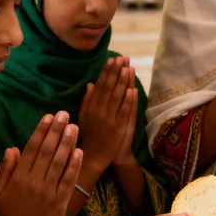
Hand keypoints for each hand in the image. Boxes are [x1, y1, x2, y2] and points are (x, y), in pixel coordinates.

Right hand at [0, 113, 82, 215]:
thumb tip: (13, 148)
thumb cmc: (7, 215)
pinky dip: (74, 165)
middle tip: (64, 114)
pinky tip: (79, 151)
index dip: (41, 131)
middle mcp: (34, 181)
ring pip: (59, 162)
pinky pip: (68, 180)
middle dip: (56, 131)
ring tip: (73, 126)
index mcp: (19, 177)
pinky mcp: (60, 201)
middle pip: (48, 151)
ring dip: (67, 143)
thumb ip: (6, 169)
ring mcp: (49, 191)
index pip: (32, 149)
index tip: (48, 116)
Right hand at [78, 57, 134, 175]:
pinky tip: (131, 89)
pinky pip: (123, 112)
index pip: (100, 85)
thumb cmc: (88, 136)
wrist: (92, 157)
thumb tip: (90, 83)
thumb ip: (87, 100)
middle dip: (116, 72)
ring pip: (116, 97)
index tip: (112, 60)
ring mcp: (108, 119)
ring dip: (122, 82)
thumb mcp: (84, 116)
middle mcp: (98, 111)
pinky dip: (127, 100)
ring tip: (127, 68)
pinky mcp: (118, 128)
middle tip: (122, 58)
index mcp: (90, 107)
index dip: (106, 72)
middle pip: (108, 88)